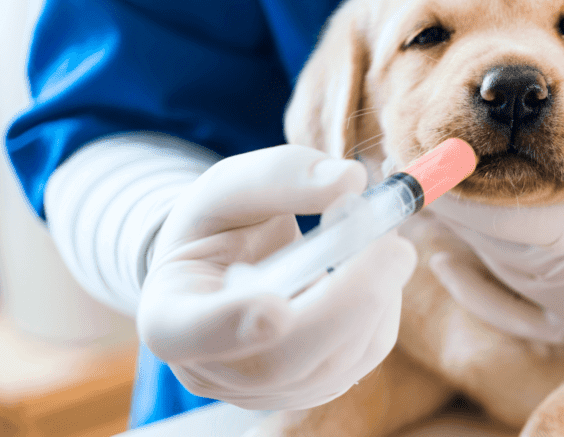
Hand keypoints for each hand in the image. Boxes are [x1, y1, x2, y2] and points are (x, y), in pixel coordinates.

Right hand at [136, 145, 415, 409]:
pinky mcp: (315, 386)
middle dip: (347, 302)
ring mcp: (266, 389)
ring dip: (377, 294)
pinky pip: (364, 353)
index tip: (276, 308)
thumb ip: (279, 175)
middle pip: (282, 360)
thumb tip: (350, 179)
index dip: (233, 325)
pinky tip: (375, 266)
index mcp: (169, 314)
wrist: (230, 264)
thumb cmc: (221, 226)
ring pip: (335, 361)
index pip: (189, 334)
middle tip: (393, 244)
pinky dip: (384, 304)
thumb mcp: (230, 186)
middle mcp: (212, 369)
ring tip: (382, 236)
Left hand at [429, 0, 563, 347]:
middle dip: (445, 203)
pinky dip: (475, 289)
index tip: (414, 152)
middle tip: (404, 164)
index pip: (495, 216)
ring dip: (459, 236)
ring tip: (418, 194)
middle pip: (485, 244)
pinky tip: (447, 262)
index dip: (449, 185)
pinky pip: (508, 316)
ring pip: (493, 273)